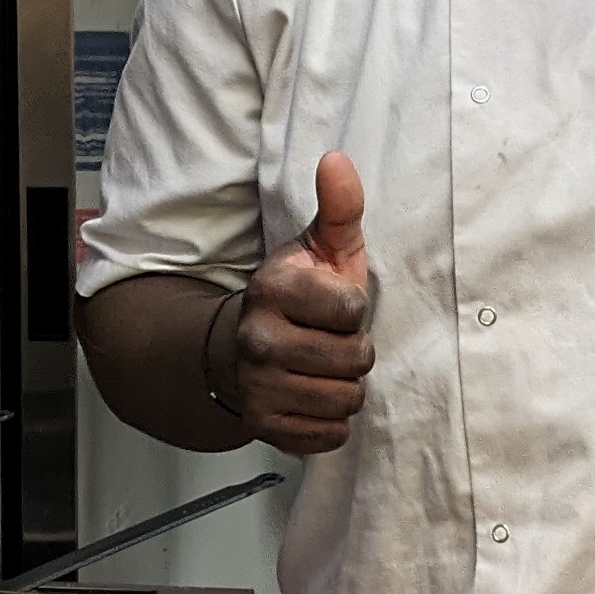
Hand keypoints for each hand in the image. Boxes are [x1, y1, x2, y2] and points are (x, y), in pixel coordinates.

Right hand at [223, 152, 376, 456]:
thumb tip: (337, 158)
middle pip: (355, 360)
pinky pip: (330, 435)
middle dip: (355, 352)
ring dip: (345, 387)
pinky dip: (331, 421)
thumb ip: (339, 207)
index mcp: (273, 288)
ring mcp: (257, 385)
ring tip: (323, 368)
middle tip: (332, 341)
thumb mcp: (321, 247)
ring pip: (346, 400)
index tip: (334, 306)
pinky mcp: (263, 426)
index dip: (354, 309)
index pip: (352, 310)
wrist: (240, 350)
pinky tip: (312, 397)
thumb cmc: (298, 296)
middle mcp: (257, 338)